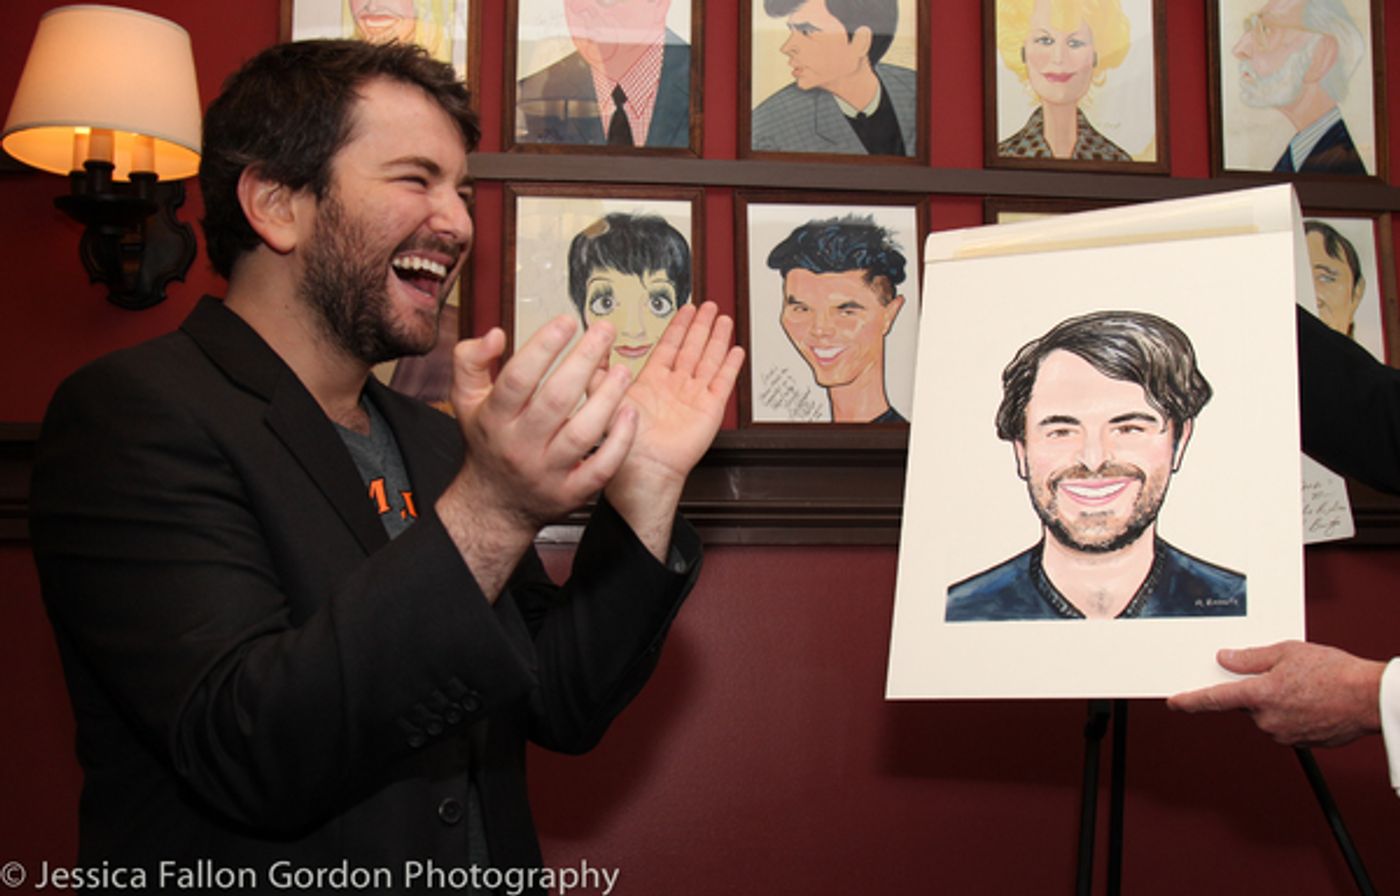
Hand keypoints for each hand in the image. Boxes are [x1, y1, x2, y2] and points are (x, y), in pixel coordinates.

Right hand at [436, 315, 636, 597]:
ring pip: (582, 433)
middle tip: (605, 330)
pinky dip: (620, 441)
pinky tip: (630, 413)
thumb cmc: (487, 442)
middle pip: (556, 400)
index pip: (519, 377)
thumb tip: (495, 333)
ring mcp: (548, 471)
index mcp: (495, 418)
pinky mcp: (572, 492)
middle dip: (584, 360)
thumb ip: (471, 361)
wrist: (494, 504)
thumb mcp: (465, 400)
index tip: (566, 321)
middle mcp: (521, 445)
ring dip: (607, 398)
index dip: (544, 346)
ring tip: (623, 369)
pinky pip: (601, 468)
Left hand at [604, 302, 743, 558]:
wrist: (643, 470)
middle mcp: (675, 388)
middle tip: (708, 306)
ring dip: (716, 339)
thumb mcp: (604, 400)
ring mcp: (694, 398)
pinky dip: (730, 366)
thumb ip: (599, 374)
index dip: (678, 327)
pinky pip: (722, 383)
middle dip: (700, 326)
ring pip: (709, 360)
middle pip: (692, 348)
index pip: (669, 347)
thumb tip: (591, 348)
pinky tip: (735, 351)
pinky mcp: (709, 410)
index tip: (685, 308)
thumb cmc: (622, 445)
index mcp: (652, 383)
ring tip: (723, 319)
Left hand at [1166, 640, 1384, 747]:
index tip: (1174, 702)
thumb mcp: (1287, 652)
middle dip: (1253, 690)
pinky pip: (1284, 725)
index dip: (1189, 701)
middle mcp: (1267, 719)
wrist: (1369, 698)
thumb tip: (1226, 659)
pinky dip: (1290, 713)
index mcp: (1259, 695)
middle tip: (1280, 675)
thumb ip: (1251, 658)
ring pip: (1265, 715)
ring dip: (1274, 702)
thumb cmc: (1334, 673)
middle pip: (1244, 704)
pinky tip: (1309, 700)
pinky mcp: (1299, 742)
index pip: (1213, 699)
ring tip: (1303, 686)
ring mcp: (1283, 734)